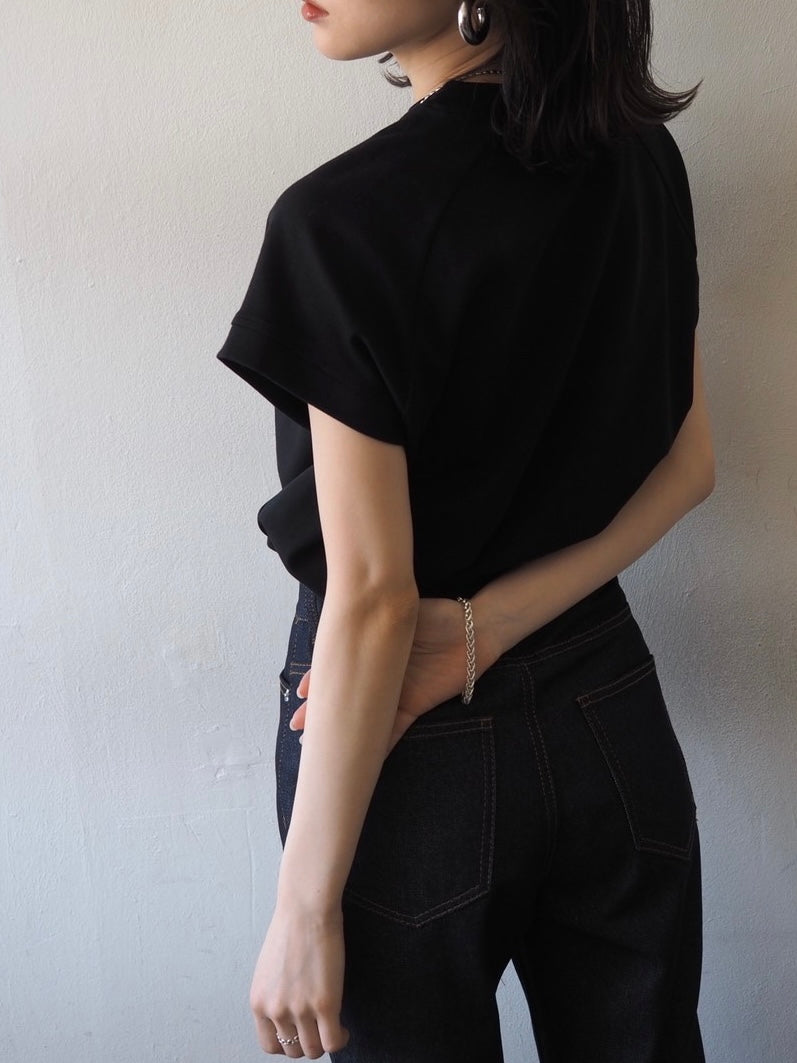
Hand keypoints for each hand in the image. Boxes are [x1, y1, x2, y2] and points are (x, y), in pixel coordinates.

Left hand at [249, 900, 349, 1057]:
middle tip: (320, 1029)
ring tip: (334, 1028)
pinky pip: (333, 1041)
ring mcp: (300, 1009)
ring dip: (325, 1042)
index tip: (300, 1034)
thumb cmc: (290, 929)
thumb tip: (288, 1013)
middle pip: (293, 1050)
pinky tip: (344, 1028)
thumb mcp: (269, 970)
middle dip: (307, 1043)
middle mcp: (275, 1010)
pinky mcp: (325, 1003)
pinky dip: (341, 1039)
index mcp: (259, 1002)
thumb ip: (274, 995)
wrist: (306, 909)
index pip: (270, 1045)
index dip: (288, 1043)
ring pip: (314, 1050)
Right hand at [288, 596, 503, 753]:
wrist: (470, 628)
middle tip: (298, 725)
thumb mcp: (396, 614)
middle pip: (345, 697)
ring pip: (362, 718)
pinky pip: (392, 731)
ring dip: (342, 733)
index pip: (338, 668)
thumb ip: (371, 622)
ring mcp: (394, 694)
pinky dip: (376, 746)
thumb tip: (343, 623)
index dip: (319, 681)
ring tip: (316, 747)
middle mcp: (378, 676)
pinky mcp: (413, 707)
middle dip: (320, 712)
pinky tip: (358, 759)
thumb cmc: (433, 615)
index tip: (302, 691)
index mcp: (371, 652)